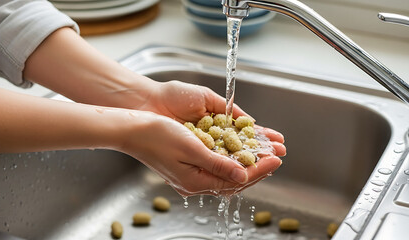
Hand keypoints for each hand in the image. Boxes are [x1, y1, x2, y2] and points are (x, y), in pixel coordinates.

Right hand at [125, 81, 285, 194]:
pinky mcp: (187, 166)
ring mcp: (190, 175)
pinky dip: (232, 160)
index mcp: (195, 182)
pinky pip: (216, 166)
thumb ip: (218, 164)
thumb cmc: (157, 135)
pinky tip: (240, 153)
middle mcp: (194, 182)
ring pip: (226, 173)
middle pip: (234, 180)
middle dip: (258, 168)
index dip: (259, 168)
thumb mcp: (191, 149)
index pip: (236, 179)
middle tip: (276, 157)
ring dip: (247, 164)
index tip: (276, 159)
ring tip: (264, 155)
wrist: (132, 130)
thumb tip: (243, 176)